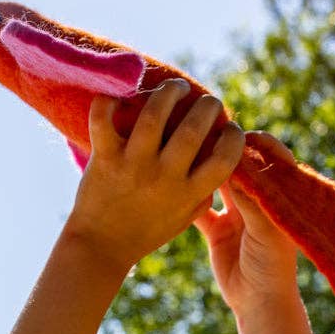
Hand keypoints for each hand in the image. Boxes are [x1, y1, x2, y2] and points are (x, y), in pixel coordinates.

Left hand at [65, 79, 244, 270]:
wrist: (101, 247)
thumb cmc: (147, 230)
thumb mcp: (185, 217)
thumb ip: (205, 191)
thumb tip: (223, 158)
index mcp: (188, 193)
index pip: (224, 159)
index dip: (233, 137)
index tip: (230, 127)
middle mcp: (164, 177)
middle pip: (193, 128)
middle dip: (206, 105)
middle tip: (206, 100)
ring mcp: (133, 165)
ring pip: (153, 114)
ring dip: (168, 92)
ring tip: (176, 87)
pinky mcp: (105, 158)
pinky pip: (103, 119)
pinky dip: (108, 102)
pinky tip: (120, 96)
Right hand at [192, 130, 299, 316]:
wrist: (259, 304)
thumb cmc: (273, 266)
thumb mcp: (266, 229)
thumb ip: (251, 198)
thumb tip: (233, 163)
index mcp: (277, 196)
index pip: (270, 158)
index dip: (255, 142)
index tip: (235, 132)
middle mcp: (257, 200)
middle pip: (240, 165)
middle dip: (224, 147)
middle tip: (203, 131)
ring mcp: (236, 214)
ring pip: (217, 182)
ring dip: (203, 167)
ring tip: (184, 148)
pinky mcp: (216, 230)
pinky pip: (198, 209)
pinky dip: (186, 198)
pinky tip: (170, 182)